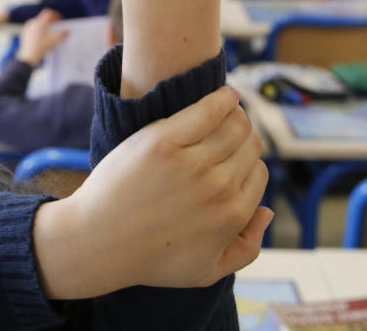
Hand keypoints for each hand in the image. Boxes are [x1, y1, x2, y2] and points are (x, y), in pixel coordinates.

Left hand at [16, 9, 66, 65]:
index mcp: (40, 22)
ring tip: (48, 32)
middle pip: (43, 17)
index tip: (59, 20)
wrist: (29, 56)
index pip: (48, 13)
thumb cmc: (41, 47)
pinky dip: (38, 29)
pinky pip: (32, 27)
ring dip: (44, 25)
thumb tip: (67, 31)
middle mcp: (33, 22)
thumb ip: (62, 34)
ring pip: (37, 22)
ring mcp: (27, 27)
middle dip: (50, 21)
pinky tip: (41, 37)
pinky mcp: (24, 32)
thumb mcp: (54, 40)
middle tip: (55, 26)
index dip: (55, 15)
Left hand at [32, 86, 271, 297]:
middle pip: (249, 144)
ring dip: (235, 115)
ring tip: (226, 111)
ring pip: (234, 124)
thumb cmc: (150, 257)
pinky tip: (223, 95)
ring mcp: (191, 162)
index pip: (258, 172)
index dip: (247, 163)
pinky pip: (208, 109)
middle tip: (227, 132)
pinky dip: (221, 98)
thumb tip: (268, 212)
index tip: (233, 156)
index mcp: (233, 214)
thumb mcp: (206, 272)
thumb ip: (247, 248)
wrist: (98, 242)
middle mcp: (218, 187)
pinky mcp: (164, 141)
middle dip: (243, 137)